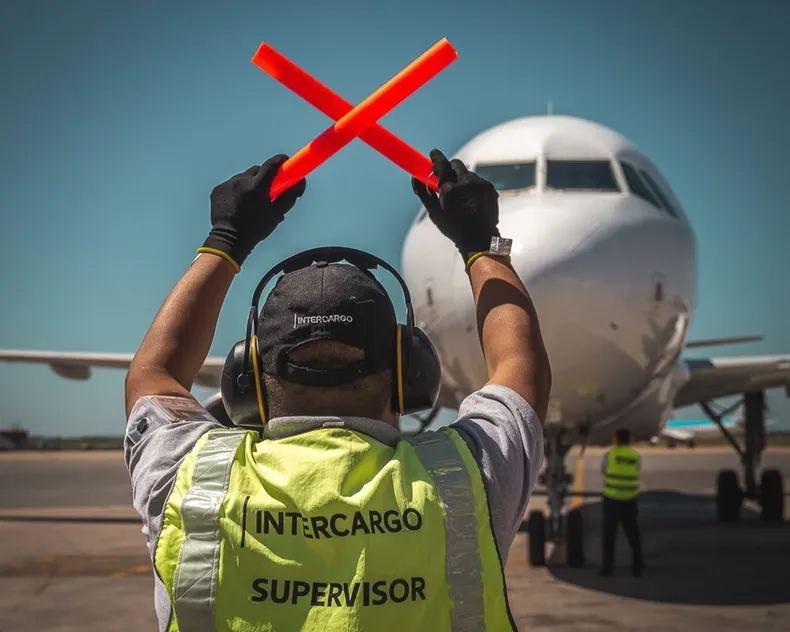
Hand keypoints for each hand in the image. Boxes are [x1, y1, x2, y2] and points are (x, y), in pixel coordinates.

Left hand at [200, 154, 305, 270]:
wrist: (230, 240)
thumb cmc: (256, 229)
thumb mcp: (277, 214)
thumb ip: (290, 195)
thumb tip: (301, 181)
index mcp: (257, 187)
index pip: (271, 165)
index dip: (280, 161)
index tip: (286, 161)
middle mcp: (241, 181)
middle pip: (257, 170)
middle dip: (264, 176)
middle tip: (268, 189)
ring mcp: (227, 185)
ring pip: (243, 177)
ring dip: (250, 184)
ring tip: (250, 201)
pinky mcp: (217, 190)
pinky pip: (231, 184)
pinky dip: (237, 190)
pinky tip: (238, 204)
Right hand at [411, 149, 499, 261]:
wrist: (480, 239)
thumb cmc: (454, 227)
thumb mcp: (434, 212)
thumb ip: (424, 192)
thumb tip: (415, 177)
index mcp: (450, 190)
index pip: (441, 166)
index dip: (437, 158)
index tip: (433, 153)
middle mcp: (467, 184)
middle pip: (457, 165)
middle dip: (450, 168)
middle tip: (446, 178)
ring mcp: (481, 185)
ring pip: (468, 174)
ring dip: (462, 179)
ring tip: (461, 196)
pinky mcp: (490, 189)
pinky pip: (478, 182)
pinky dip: (473, 187)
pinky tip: (471, 200)